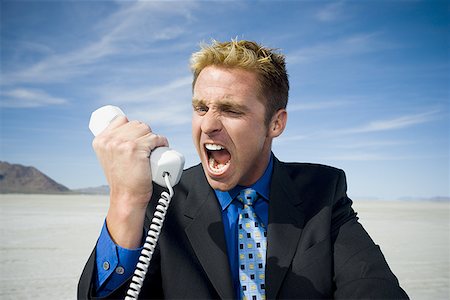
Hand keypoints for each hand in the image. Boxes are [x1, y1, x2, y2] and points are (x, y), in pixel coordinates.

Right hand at [92, 116, 167, 247]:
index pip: (121, 120)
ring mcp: (122, 143)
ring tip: (153, 149)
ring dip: (153, 138)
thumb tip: (129, 131)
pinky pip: (155, 138)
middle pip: (135, 124)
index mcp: (101, 140)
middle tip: (147, 148)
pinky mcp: (136, 148)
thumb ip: (114, 144)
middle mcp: (109, 140)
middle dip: (144, 134)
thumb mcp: (110, 158)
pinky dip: (162, 142)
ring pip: (146, 129)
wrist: (126, 197)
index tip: (137, 139)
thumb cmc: (122, 181)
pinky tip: (161, 148)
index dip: (133, 129)